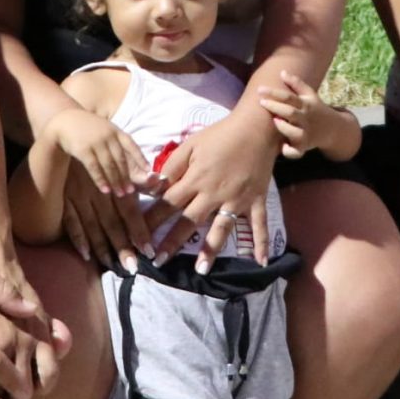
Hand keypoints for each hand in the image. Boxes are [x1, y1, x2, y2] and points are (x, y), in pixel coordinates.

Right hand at [41, 108, 154, 267]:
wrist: (66, 127)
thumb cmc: (101, 141)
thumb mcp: (122, 150)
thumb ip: (138, 171)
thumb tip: (160, 182)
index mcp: (114, 179)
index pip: (129, 210)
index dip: (139, 229)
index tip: (148, 250)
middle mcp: (98, 190)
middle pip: (112, 222)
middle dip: (123, 245)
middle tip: (133, 267)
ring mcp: (78, 195)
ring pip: (93, 225)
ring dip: (103, 246)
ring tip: (114, 265)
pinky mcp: (64, 198)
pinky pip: (70, 221)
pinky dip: (78, 238)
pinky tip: (87, 254)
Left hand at [156, 110, 278, 270]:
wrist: (256, 127)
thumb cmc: (220, 135)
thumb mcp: (191, 145)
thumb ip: (172, 167)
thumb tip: (154, 187)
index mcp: (196, 178)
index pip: (168, 203)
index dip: (152, 220)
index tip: (138, 235)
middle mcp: (215, 193)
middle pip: (189, 221)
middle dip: (172, 242)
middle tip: (158, 261)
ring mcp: (237, 200)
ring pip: (221, 229)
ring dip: (211, 250)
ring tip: (201, 270)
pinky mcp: (256, 201)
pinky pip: (259, 225)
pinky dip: (261, 243)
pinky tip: (260, 262)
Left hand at [257, 72, 353, 159]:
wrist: (334, 129)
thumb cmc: (316, 109)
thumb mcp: (310, 95)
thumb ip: (296, 84)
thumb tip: (282, 72)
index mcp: (306, 105)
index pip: (289, 97)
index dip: (274, 93)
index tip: (260, 89)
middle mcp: (305, 119)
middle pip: (290, 112)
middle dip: (275, 107)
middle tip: (261, 102)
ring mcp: (305, 134)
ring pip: (294, 133)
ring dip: (284, 128)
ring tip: (275, 121)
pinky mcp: (304, 147)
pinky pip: (296, 152)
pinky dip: (289, 151)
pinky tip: (282, 146)